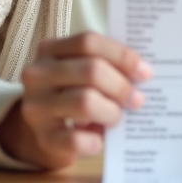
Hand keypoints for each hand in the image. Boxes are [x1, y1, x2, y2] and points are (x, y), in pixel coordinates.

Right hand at [0, 31, 151, 169]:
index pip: (88, 42)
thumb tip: (142, 72)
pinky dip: (95, 140)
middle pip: (91, 70)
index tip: (144, 72)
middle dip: (121, 86)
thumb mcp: (80, 73)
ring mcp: (37, 106)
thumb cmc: (72, 94)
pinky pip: (76, 139)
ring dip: (111, 112)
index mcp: (50, 50)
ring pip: (84, 102)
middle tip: (138, 99)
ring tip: (117, 117)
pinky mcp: (43, 138)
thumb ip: (105, 65)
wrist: (45, 132)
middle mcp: (37, 75)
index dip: (121, 55)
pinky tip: (100, 139)